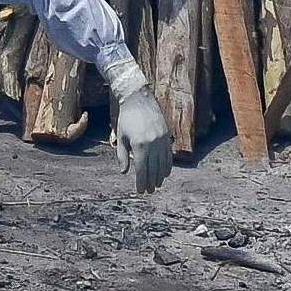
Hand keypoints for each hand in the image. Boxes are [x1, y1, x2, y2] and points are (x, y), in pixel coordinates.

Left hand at [112, 70, 173, 192]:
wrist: (139, 99)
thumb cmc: (127, 118)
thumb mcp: (121, 137)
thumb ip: (123, 156)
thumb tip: (124, 172)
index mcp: (140, 145)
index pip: (142, 169)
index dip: (141, 182)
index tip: (140, 191)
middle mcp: (153, 143)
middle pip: (154, 169)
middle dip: (151, 182)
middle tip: (148, 191)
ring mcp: (162, 140)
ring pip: (163, 164)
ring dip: (160, 176)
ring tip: (156, 185)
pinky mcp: (167, 136)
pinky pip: (169, 155)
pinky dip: (167, 165)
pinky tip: (164, 173)